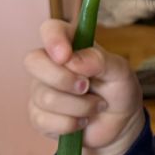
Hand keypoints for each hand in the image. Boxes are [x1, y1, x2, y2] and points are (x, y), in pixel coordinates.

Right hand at [24, 19, 143, 149]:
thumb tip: (73, 60)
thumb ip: (101, 60)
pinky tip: (83, 121)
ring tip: (96, 105)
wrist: (119, 125)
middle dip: (63, 79)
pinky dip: (71, 124)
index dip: (53, 39)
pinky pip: (45, 120)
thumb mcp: (121, 72)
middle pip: (33, 61)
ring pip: (46, 97)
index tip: (65, 55)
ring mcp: (41, 90)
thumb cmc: (119, 91)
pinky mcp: (39, 116)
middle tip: (87, 86)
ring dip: (80, 106)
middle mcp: (50, 65)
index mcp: (72, 45)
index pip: (51, 29)